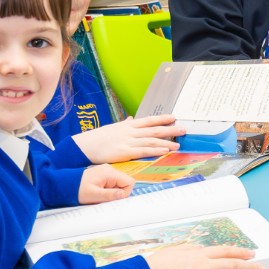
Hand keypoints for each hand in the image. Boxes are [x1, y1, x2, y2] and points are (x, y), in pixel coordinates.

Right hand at [72, 115, 187, 162]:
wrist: (84, 146)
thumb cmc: (98, 138)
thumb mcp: (113, 128)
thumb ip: (124, 124)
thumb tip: (130, 119)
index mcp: (128, 125)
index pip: (148, 120)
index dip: (162, 118)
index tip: (174, 117)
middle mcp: (130, 131)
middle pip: (154, 129)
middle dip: (170, 129)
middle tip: (183, 129)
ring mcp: (128, 141)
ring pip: (151, 139)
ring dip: (166, 141)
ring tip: (178, 143)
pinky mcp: (124, 152)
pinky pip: (143, 150)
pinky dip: (155, 149)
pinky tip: (164, 150)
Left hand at [76, 164, 133, 204]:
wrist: (66, 185)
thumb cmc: (79, 190)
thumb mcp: (95, 195)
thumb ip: (110, 195)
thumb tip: (123, 195)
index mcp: (109, 173)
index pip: (129, 182)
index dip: (125, 192)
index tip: (113, 198)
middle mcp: (110, 169)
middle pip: (125, 182)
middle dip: (118, 192)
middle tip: (105, 196)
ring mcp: (107, 170)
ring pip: (119, 183)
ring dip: (113, 191)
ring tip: (101, 193)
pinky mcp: (103, 174)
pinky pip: (113, 182)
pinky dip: (109, 188)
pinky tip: (99, 191)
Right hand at [143, 243, 266, 268]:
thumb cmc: (156, 266)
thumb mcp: (174, 251)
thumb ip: (190, 249)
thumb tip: (201, 248)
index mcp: (198, 253)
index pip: (225, 251)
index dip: (240, 252)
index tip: (251, 254)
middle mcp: (204, 264)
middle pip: (233, 264)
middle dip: (250, 265)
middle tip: (262, 267)